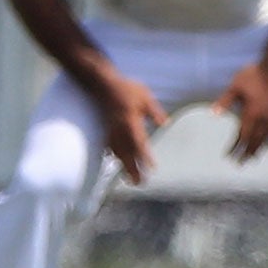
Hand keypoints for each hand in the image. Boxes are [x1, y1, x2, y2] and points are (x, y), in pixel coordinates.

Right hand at [92, 71, 168, 185]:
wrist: (102, 83)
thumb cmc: (126, 88)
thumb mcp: (144, 96)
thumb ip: (154, 111)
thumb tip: (165, 123)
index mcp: (130, 121)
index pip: (138, 142)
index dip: (144, 157)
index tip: (151, 168)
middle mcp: (119, 129)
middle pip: (126, 153)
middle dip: (132, 169)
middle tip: (140, 184)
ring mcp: (111, 130)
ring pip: (117, 152)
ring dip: (124, 166)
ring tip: (130, 179)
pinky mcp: (105, 128)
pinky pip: (110, 146)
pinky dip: (114, 156)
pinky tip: (116, 161)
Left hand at [216, 62, 267, 162]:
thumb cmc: (252, 76)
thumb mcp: (234, 87)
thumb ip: (224, 101)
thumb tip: (213, 114)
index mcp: (252, 114)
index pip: (242, 136)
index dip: (235, 147)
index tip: (229, 155)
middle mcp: (263, 118)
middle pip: (255, 140)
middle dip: (246, 153)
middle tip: (240, 163)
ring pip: (266, 137)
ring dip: (258, 148)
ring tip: (253, 157)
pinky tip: (267, 140)